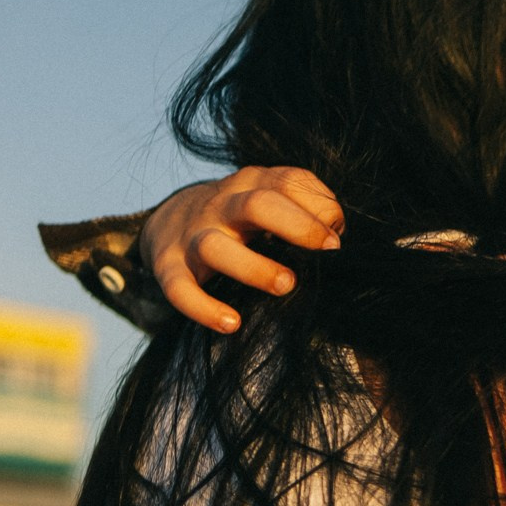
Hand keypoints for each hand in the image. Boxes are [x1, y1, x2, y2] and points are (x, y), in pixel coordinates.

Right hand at [143, 166, 344, 331]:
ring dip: (253, 267)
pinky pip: (179, 288)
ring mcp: (193, 235)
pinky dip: (202, 307)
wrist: (168, 218)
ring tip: (286, 285)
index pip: (288, 182)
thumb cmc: (240, 217)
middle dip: (297, 226)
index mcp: (253, 184)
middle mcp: (222, 205)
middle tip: (328, 250)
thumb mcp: (270, 199)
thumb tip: (337, 233)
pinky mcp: (167, 266)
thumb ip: (307, 209)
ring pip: (216, 246)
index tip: (338, 238)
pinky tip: (232, 323)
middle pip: (257, 204)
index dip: (320, 206)